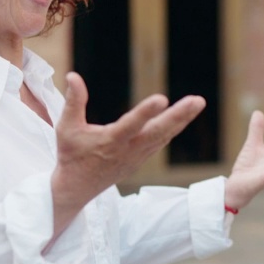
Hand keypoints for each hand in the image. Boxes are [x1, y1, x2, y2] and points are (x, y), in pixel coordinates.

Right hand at [50, 73, 204, 233]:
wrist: (77, 188)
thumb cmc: (71, 155)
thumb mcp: (66, 128)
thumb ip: (73, 102)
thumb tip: (72, 75)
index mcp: (110, 141)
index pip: (131, 125)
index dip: (146, 112)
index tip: (162, 99)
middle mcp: (128, 150)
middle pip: (158, 132)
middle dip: (179, 116)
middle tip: (197, 101)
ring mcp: (137, 157)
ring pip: (163, 136)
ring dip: (181, 120)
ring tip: (198, 103)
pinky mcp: (141, 159)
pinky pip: (160, 142)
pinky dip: (173, 129)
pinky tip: (185, 116)